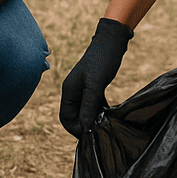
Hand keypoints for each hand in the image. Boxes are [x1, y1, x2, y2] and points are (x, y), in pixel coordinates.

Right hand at [59, 18, 132, 135]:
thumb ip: (88, 105)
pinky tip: (109, 116)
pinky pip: (93, 106)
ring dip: (93, 120)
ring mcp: (83, 90)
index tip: (90, 135)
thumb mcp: (95, 85)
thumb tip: (84, 126)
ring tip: (105, 126)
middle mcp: (73, 92)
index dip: (75, 129)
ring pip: (84, 112)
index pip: (65, 118)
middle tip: (99, 132)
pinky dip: (100, 112)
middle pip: (74, 117)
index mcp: (69, 91)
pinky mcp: (93, 89)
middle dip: (84, 126)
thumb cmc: (102, 61)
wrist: (111, 43)